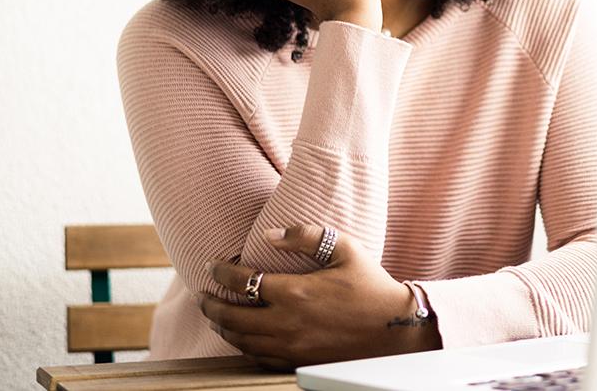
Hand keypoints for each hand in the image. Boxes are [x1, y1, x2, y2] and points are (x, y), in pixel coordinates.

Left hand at [197, 225, 441, 368]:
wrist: (394, 327)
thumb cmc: (370, 283)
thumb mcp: (344, 248)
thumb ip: (305, 235)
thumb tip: (270, 233)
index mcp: (296, 292)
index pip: (244, 282)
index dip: (221, 273)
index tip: (211, 265)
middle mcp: (287, 322)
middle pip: (233, 317)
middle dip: (212, 304)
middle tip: (202, 293)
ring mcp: (291, 346)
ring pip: (242, 341)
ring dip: (223, 326)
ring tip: (215, 315)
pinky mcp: (298, 361)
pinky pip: (259, 358)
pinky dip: (243, 346)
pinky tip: (241, 337)